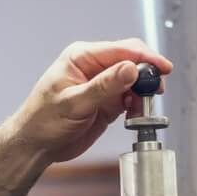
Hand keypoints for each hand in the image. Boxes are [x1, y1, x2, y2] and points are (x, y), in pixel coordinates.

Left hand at [3, 40, 174, 164]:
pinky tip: (136, 114)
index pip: (121, 49)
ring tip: (144, 107)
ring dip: (143, 92)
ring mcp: (102, 85)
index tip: (161, 68)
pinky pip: (130, 98)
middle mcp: (94, 68)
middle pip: (131, 62)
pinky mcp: (107, 103)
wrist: (35, 146)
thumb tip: (130, 69)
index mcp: (82, 57)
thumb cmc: (43, 121)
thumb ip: (103, 86)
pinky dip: (137, 106)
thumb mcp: (74, 103)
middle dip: (147, 75)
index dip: (145, 58)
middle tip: (156, 90)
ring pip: (134, 81)